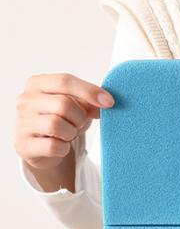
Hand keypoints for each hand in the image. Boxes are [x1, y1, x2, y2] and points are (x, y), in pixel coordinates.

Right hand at [14, 73, 114, 190]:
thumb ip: (89, 101)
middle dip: (79, 117)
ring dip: (71, 132)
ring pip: (56, 125)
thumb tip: (106, 103)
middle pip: (63, 104)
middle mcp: (25, 100)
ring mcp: (22, 122)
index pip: (64, 81)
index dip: (89, 91)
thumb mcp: (77, 106)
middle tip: (79, 124)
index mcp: (37, 84)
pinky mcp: (23, 144)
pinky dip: (64, 148)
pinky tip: (61, 146)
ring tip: (68, 134)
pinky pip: (53, 146)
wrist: (44, 147)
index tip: (109, 102)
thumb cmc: (62, 120)